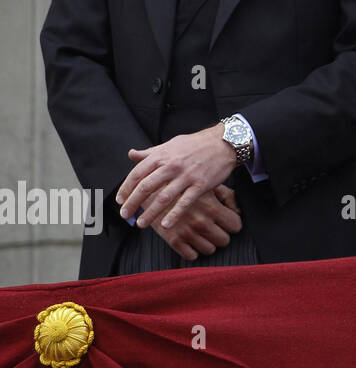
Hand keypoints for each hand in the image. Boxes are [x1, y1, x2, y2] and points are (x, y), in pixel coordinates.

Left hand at [117, 125, 237, 229]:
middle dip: (133, 203)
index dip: (126, 188)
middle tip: (125, 215)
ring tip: (141, 224)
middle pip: (146, 187)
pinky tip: (166, 225)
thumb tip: (131, 154)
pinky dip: (174, 214)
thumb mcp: (171, 144)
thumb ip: (150, 152)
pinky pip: (185, 202)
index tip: (120, 200)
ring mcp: (186, 176)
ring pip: (163, 198)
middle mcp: (172, 166)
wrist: (224, 142)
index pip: (137, 174)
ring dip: (150, 213)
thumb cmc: (196, 144)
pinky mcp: (200, 185)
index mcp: (162, 155)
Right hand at [144, 184, 242, 261]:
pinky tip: (190, 240)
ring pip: (209, 250)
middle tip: (214, 228)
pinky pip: (191, 256)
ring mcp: (187, 232)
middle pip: (224, 240)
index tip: (226, 221)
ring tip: (201, 233)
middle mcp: (202, 222)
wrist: (153, 189)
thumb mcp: (209, 186)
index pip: (236, 226)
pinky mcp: (173, 240)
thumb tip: (238, 212)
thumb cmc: (186, 186)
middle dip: (221, 234)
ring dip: (207, 243)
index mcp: (212, 207)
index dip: (232, 224)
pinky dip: (192, 250)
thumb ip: (228, 197)